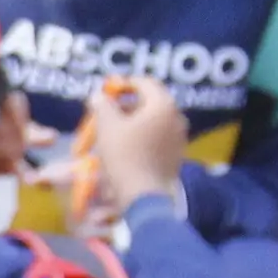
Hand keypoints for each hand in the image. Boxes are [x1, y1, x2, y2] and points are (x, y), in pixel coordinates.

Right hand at [82, 77, 191, 216]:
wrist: (143, 194)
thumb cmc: (124, 156)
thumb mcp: (107, 127)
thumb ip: (102, 106)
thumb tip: (97, 95)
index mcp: (162, 104)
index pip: (145, 83)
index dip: (125, 84)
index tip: (108, 92)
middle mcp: (176, 115)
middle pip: (151, 102)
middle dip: (128, 106)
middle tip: (108, 115)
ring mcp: (180, 135)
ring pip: (155, 120)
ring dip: (136, 122)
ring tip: (116, 134)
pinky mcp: (177, 153)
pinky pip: (159, 137)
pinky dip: (144, 137)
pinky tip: (129, 149)